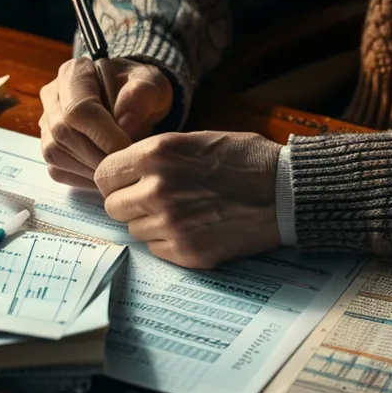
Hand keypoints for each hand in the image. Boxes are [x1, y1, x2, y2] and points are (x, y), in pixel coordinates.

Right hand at [38, 57, 174, 186]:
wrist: (133, 102)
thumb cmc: (139, 90)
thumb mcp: (151, 83)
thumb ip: (141, 95)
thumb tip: (125, 124)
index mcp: (74, 73)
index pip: (78, 108)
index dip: (103, 134)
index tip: (129, 148)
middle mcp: (53, 96)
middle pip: (63, 133)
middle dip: (98, 155)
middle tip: (126, 163)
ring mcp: (47, 123)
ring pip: (56, 153)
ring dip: (90, 168)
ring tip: (118, 167)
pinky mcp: (49, 147)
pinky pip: (57, 169)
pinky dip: (84, 178)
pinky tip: (106, 172)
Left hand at [94, 131, 282, 268]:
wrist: (287, 192)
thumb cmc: (246, 160)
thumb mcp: (196, 140)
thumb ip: (155, 156)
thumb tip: (123, 172)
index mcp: (156, 155)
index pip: (104, 175)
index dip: (116, 179)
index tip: (127, 182)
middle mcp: (157, 190)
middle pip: (113, 206)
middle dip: (130, 203)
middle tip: (157, 199)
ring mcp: (171, 225)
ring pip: (134, 230)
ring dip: (151, 223)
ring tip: (184, 211)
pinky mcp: (187, 252)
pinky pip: (157, 249)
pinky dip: (170, 241)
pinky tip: (196, 227)